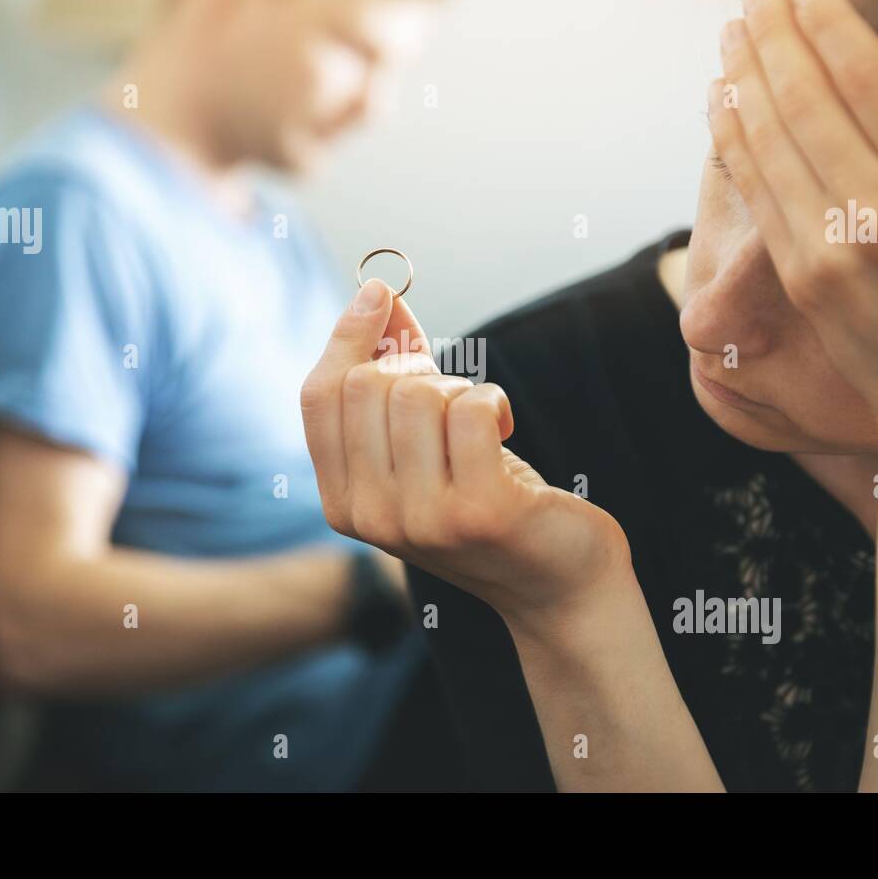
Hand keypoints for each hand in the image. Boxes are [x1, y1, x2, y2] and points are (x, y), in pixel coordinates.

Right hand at [300, 279, 631, 622]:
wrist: (558, 584)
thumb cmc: (489, 501)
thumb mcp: (424, 448)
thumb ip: (392, 380)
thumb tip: (376, 297)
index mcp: (342, 503)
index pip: (318, 395)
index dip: (348, 335)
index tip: (381, 294)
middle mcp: (370, 517)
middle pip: (367, 385)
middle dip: (418, 369)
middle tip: (455, 399)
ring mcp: (421, 519)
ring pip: (418, 393)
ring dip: (461, 389)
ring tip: (483, 425)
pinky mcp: (478, 511)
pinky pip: (471, 408)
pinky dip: (494, 401)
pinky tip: (505, 432)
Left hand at [709, 0, 877, 439]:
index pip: (874, 84)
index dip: (832, 27)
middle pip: (809, 103)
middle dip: (774, 38)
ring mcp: (831, 251)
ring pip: (772, 144)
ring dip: (744, 79)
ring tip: (730, 32)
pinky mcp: (800, 279)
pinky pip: (757, 192)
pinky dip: (734, 140)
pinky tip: (721, 102)